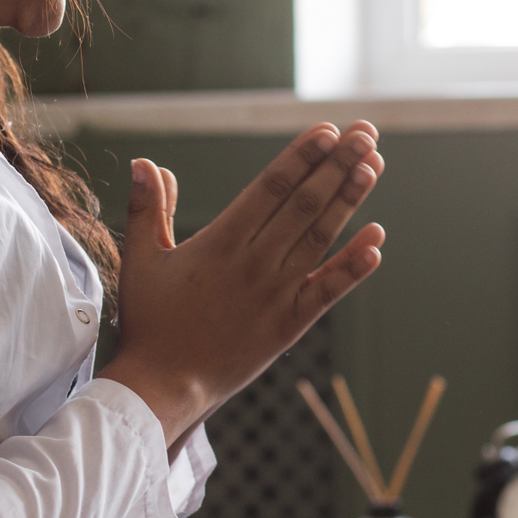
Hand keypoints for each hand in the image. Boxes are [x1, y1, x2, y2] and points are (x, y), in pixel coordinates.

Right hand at [99, 122, 386, 446]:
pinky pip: (329, 290)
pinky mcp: (290, 324)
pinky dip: (354, 266)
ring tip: (374, 165)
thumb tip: (144, 162)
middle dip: (338, 164)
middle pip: (305, 203)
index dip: (302, 156)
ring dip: (350, 200)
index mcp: (222, 242)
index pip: (271, 187)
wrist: (165, 387)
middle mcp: (256, 262)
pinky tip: (377, 240)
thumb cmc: (150, 323)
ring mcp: (277, 293)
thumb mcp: (140, 260)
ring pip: (321, 237)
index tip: (327, 130)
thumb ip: (147, 208)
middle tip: (365, 132)